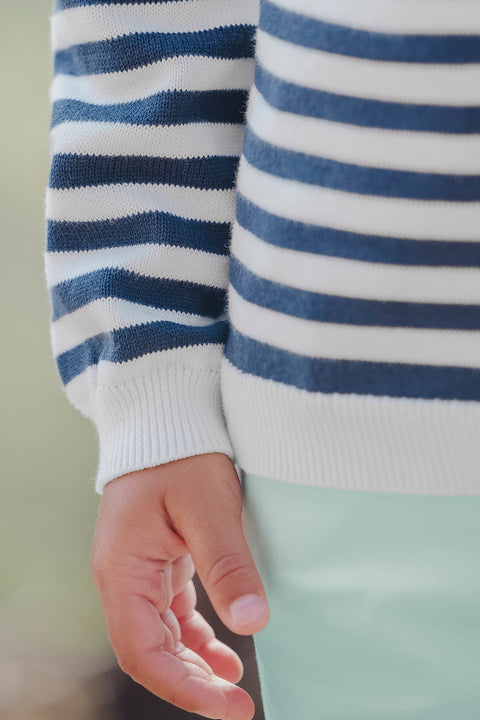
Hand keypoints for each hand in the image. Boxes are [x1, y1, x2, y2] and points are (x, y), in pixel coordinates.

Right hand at [91, 452, 269, 719]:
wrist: (165, 419)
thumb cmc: (181, 454)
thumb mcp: (207, 507)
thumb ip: (227, 564)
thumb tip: (253, 623)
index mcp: (122, 569)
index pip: (143, 650)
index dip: (182, 687)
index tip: (227, 706)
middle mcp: (123, 577)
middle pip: (150, 651)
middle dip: (191, 684)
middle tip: (238, 707)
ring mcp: (139, 570)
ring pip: (161, 636)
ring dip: (194, 665)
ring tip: (232, 688)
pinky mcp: (158, 561)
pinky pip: (172, 612)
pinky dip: (197, 636)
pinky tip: (224, 650)